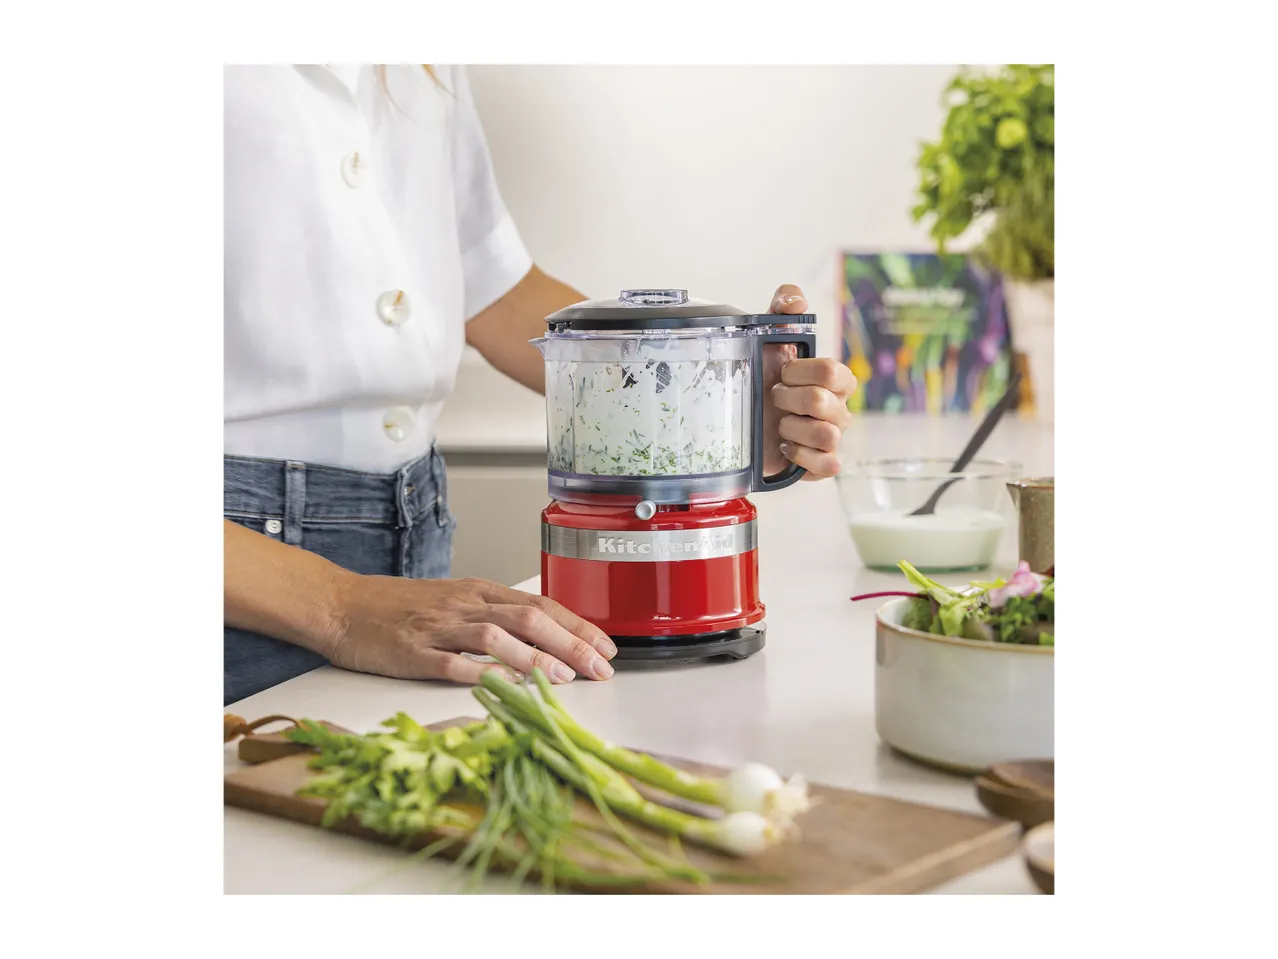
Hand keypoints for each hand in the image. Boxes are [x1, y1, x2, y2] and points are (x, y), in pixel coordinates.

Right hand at [324, 575, 616, 684]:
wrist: (341, 604)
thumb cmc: (399, 607)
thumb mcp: (454, 601)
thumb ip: (494, 617)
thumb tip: (544, 640)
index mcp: (478, 593)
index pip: (540, 604)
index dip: (577, 625)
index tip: (607, 647)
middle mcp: (464, 606)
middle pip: (527, 619)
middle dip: (569, 643)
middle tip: (599, 668)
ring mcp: (438, 628)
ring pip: (494, 637)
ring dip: (532, 658)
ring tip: (563, 678)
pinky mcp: (412, 653)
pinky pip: (450, 664)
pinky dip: (479, 675)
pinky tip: (503, 688)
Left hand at [761, 284, 855, 478]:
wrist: (740, 419)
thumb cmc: (761, 378)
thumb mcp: (766, 339)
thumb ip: (782, 309)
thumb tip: (796, 300)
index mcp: (832, 378)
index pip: (832, 371)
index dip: (800, 372)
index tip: (781, 373)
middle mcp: (837, 408)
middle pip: (824, 403)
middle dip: (789, 399)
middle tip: (773, 398)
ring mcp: (830, 437)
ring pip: (827, 435)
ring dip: (793, 429)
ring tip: (778, 425)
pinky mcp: (820, 464)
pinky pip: (829, 466)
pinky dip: (803, 457)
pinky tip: (784, 447)